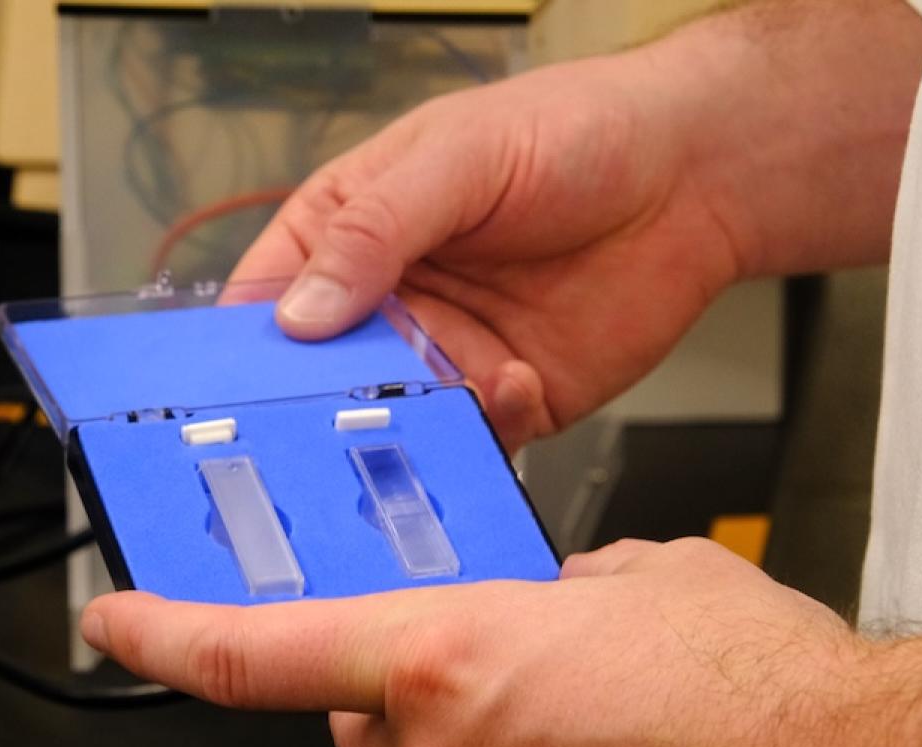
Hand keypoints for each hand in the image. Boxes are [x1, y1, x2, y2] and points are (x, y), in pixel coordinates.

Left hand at [80, 539, 921, 746]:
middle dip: (392, 689)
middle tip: (475, 658)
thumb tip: (529, 606)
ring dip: (467, 746)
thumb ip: (537, 591)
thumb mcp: (628, 578)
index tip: (117, 626)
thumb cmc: (759, 686)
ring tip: (571, 714)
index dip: (164, 638)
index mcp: (445, 664)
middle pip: (354, 726)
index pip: (254, 657)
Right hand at [230, 56, 742, 451]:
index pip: (265, 303)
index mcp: (350, 234)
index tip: (225, 392)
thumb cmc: (574, 131)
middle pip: (317, 381)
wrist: (696, 172)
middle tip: (320, 425)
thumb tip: (300, 313)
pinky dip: (482, 432)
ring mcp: (444, 356)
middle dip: (315, 411)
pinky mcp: (507, 398)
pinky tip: (518, 381)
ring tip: (430, 406)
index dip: (238, 350)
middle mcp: (388, 305)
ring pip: (389, 421)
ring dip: (399, 430)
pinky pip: (471, 440)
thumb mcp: (457, 158)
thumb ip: (375, 231)